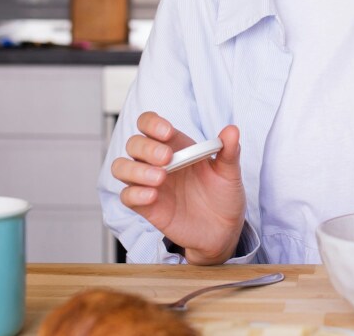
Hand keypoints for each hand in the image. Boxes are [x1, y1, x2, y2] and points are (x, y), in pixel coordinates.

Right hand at [110, 112, 246, 263]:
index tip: (167, 132)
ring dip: (136, 169)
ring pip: (121, 167)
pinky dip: (135, 193)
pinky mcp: (146, 207)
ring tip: (160, 178)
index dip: (152, 123)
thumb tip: (232, 130)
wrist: (223, 229)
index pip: (149, 124)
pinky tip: (153, 196)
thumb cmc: (223, 196)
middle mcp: (157, 162)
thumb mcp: (229, 173)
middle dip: (146, 147)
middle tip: (167, 158)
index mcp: (176, 146)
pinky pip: (127, 196)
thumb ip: (229, 151)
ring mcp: (149, 184)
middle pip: (134, 144)